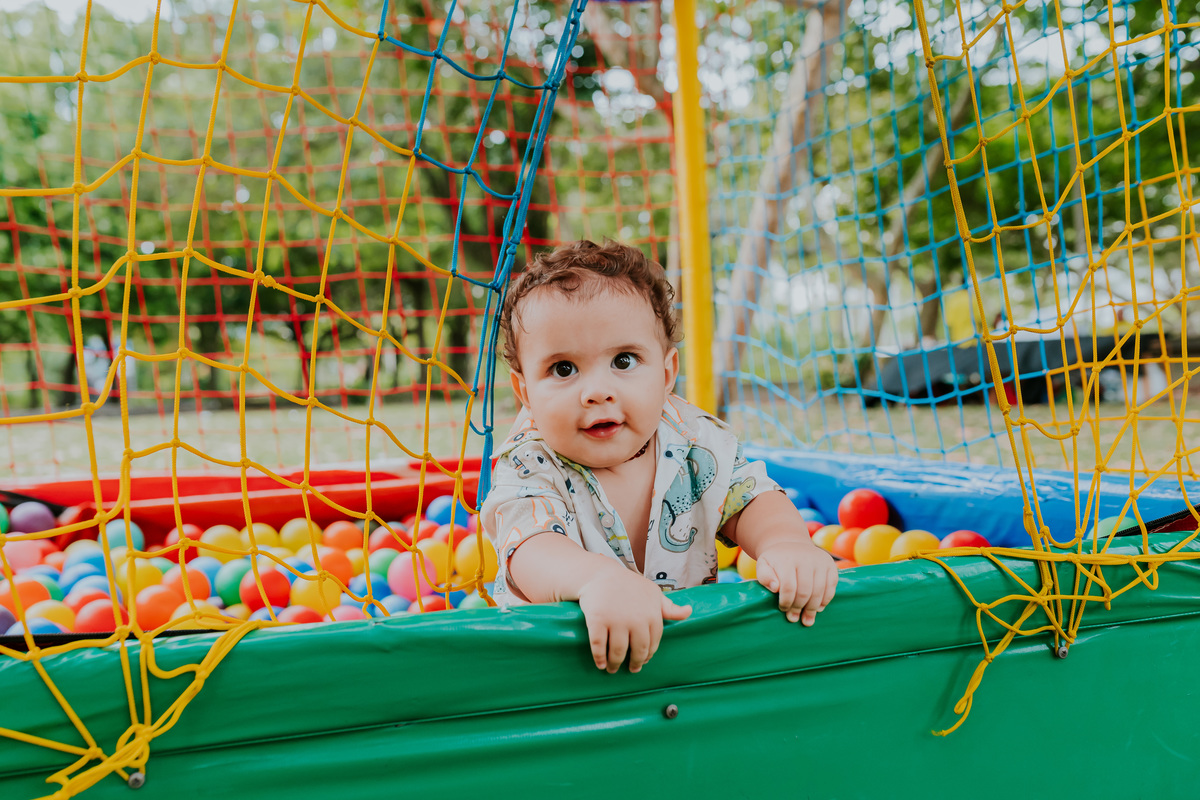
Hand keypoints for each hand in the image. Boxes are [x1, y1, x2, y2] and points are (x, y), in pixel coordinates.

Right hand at [577, 567, 691, 673]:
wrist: (601, 573)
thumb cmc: (629, 585)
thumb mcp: (653, 593)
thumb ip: (669, 607)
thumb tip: (689, 612)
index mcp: (652, 614)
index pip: (653, 643)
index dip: (648, 655)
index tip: (643, 661)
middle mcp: (636, 619)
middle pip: (638, 651)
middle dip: (634, 663)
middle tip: (631, 669)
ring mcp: (616, 620)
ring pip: (618, 652)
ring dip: (616, 664)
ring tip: (613, 669)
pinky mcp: (597, 620)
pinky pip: (598, 646)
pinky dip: (599, 658)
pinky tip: (601, 664)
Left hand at [755, 538, 837, 625]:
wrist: (790, 544)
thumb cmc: (775, 561)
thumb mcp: (763, 565)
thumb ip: (764, 577)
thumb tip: (776, 588)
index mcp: (788, 559)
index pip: (788, 587)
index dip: (786, 602)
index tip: (783, 609)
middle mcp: (806, 558)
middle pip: (805, 591)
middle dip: (799, 608)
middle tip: (794, 618)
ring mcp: (820, 561)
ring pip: (820, 591)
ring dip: (813, 608)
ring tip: (806, 619)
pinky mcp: (830, 565)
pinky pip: (831, 586)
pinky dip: (825, 600)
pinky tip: (818, 608)